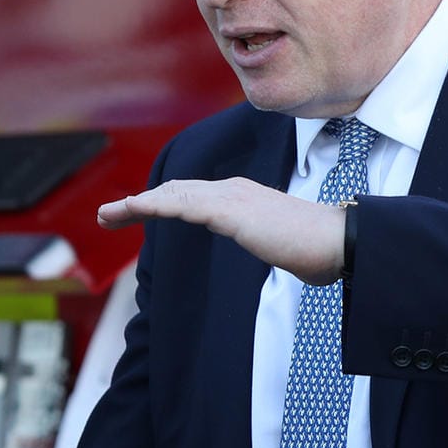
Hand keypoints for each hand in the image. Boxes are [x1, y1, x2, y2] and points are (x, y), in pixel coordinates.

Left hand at [99, 177, 345, 284]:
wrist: (340, 241)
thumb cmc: (318, 249)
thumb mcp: (281, 246)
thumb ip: (269, 244)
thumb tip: (282, 257)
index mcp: (242, 198)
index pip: (192, 196)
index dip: (160, 203)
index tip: (135, 215)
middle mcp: (233, 191)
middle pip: (174, 191)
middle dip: (137, 203)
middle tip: (107, 217)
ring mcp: (232, 198)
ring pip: (172, 195)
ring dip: (135, 204)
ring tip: (107, 216)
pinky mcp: (231, 211)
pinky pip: (183, 205)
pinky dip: (153, 205)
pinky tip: (132, 210)